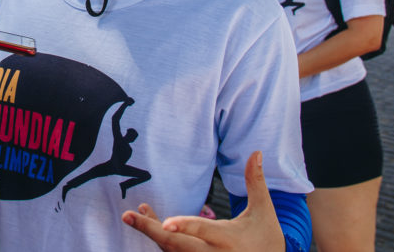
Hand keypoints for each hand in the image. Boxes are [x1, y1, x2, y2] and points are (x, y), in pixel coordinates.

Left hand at [122, 151, 283, 251]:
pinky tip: (149, 221)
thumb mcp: (263, 210)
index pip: (203, 231)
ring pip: (171, 251)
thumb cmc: (266, 237)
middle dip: (151, 231)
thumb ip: (256, 182)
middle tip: (128, 216)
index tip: (166, 223)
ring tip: (133, 213)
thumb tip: (256, 152)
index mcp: (229, 240)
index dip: (185, 226)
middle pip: (177, 246)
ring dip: (150, 231)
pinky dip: (159, 239)